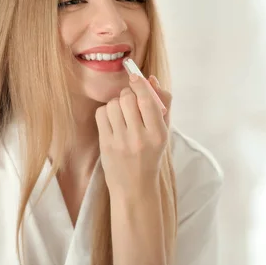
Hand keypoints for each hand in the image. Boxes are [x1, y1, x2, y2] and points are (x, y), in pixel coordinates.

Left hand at [95, 74, 171, 195]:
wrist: (135, 188)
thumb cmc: (151, 156)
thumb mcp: (164, 133)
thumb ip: (162, 104)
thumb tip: (151, 79)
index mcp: (158, 134)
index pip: (147, 101)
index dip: (139, 84)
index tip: (135, 76)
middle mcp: (139, 138)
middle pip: (128, 99)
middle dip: (128, 94)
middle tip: (130, 102)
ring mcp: (120, 142)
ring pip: (113, 104)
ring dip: (117, 103)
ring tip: (122, 114)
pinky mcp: (105, 144)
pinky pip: (101, 114)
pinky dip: (106, 112)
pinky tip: (112, 121)